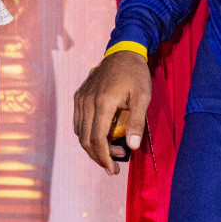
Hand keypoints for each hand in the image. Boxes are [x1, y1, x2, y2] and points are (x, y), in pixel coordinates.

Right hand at [73, 50, 151, 174]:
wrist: (123, 51)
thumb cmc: (136, 74)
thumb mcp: (143, 97)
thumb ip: (136, 122)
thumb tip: (132, 147)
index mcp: (102, 103)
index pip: (96, 139)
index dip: (103, 158)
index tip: (113, 170)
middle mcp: (86, 101)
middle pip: (85, 139)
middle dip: (98, 156)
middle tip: (114, 165)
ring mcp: (80, 98)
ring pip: (79, 132)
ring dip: (93, 146)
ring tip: (112, 150)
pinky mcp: (79, 95)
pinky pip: (77, 121)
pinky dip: (86, 133)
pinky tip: (101, 135)